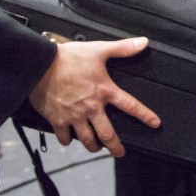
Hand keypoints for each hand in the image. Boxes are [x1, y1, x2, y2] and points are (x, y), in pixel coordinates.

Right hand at [27, 37, 160, 156]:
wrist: (40, 65)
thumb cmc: (69, 58)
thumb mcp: (98, 50)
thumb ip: (122, 48)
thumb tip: (144, 42)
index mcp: (104, 91)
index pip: (130, 106)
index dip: (145, 115)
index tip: (155, 124)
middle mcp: (91, 108)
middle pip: (108, 135)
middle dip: (115, 147)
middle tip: (120, 153)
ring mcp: (74, 116)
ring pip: (87, 140)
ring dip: (93, 147)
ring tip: (96, 148)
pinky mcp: (57, 120)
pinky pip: (65, 137)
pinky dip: (68, 141)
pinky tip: (69, 140)